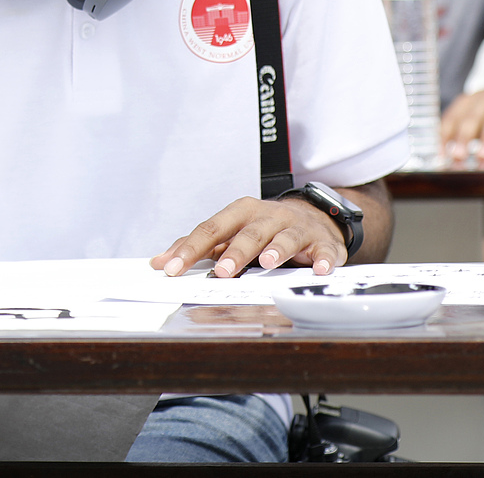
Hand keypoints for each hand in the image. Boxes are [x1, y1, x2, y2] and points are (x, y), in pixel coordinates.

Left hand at [154, 196, 346, 277]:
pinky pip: (325, 251)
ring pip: (284, 238)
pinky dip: (323, 259)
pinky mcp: (322, 243)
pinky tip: (320, 270)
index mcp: (241, 213)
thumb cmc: (263, 228)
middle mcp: (268, 216)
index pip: (212, 229)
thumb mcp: (230, 231)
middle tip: (221, 271)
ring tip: (268, 262)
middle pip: (249, 233)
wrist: (313, 217)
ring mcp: (297, 228)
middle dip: (235, 252)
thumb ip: (197, 246)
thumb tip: (159, 262)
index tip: (172, 268)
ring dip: (276, 250)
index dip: (191, 249)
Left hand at [439, 73, 483, 162]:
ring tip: (482, 159)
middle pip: (471, 120)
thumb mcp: (475, 112)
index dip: (445, 137)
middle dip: (463, 139)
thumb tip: (449, 158)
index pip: (451, 118)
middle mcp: (483, 102)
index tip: (442, 157)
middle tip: (458, 158)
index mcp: (467, 103)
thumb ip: (462, 131)